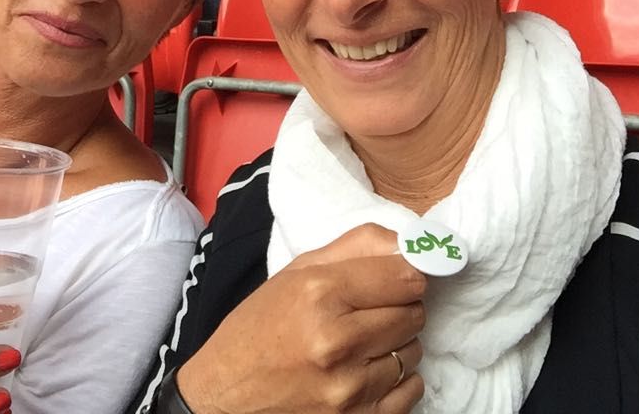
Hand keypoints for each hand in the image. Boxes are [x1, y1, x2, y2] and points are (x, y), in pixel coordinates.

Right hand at [178, 224, 426, 413]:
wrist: (223, 396)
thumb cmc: (257, 329)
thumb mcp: (295, 273)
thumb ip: (355, 248)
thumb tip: (409, 243)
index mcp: (320, 293)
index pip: (406, 277)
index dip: (407, 274)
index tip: (397, 277)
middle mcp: (338, 341)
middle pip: (414, 312)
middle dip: (399, 307)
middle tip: (369, 311)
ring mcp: (350, 387)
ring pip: (413, 352)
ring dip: (395, 345)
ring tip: (360, 344)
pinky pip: (410, 390)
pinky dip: (396, 381)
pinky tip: (365, 373)